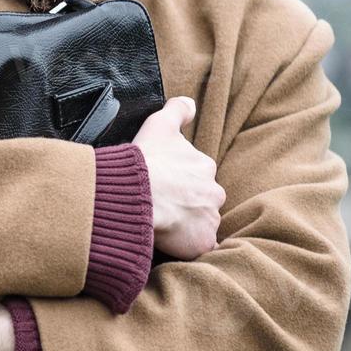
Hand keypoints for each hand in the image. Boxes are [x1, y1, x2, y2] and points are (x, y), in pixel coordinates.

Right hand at [132, 95, 224, 259]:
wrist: (136, 194)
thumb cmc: (146, 159)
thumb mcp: (159, 124)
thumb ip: (177, 110)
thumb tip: (190, 103)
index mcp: (205, 167)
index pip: (197, 176)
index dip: (178, 181)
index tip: (161, 185)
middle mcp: (214, 193)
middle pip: (202, 201)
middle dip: (186, 205)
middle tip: (160, 206)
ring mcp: (209, 220)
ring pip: (200, 224)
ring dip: (185, 226)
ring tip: (160, 226)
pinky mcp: (201, 243)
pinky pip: (197, 247)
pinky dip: (186, 247)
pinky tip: (169, 243)